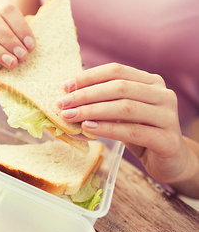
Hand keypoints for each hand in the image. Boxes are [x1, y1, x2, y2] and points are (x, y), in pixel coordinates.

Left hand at [56, 63, 195, 183]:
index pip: (116, 70)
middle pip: (119, 88)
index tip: (65, 86)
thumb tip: (67, 96)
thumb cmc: (139, 132)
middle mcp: (163, 94)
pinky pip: (133, 131)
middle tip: (62, 103)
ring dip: (92, 111)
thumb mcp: (119, 113)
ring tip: (70, 116)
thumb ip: (101, 101)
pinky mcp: (168, 140)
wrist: (169, 161)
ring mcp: (168, 116)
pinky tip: (88, 129)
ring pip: (125, 108)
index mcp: (151, 81)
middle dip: (86, 95)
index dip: (89, 77)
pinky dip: (107, 129)